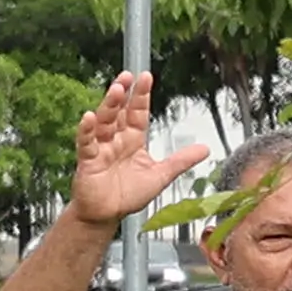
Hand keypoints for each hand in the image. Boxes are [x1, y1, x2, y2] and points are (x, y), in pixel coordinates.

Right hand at [64, 70, 212, 234]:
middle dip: (123, 93)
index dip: (141, 96)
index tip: (146, 77)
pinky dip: (86, 130)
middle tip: (128, 75)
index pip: (137, 113)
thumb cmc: (129, 194)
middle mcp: (116, 140)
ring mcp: (100, 148)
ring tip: (115, 89)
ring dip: (108, 105)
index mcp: (133, 140)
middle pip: (119, 112)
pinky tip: (89, 117)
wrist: (107, 214)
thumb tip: (206, 148)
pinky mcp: (87, 161)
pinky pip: (86, 143)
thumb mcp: (161, 175)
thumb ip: (181, 161)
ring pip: (103, 122)